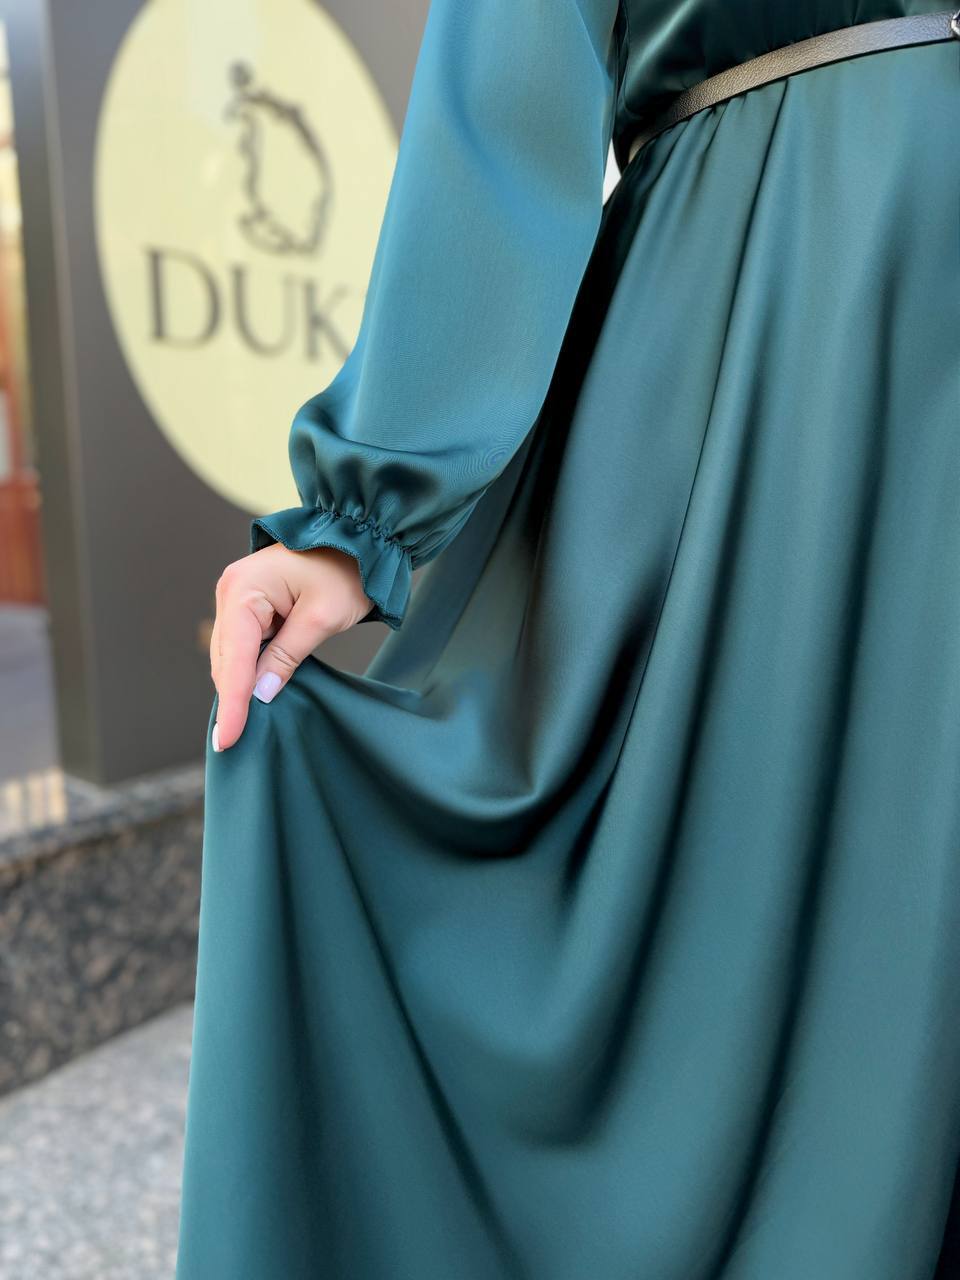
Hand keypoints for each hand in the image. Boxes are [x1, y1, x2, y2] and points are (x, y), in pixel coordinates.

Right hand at [209, 543, 372, 750]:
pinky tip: (252, 696)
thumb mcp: (322, 618)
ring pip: (231, 655)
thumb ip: (287, 657)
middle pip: (226, 659)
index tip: (228, 739)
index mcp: (243, 589)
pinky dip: (247, 670)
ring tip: (239, 727)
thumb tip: (260, 695)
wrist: (359, 539)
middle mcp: (231, 591)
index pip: (234, 658)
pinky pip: (242, 646)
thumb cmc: (346, 571)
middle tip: (231, 743)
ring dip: (237, 687)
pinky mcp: (249, 604)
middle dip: (230, 699)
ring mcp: (237, 597)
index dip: (232, 703)